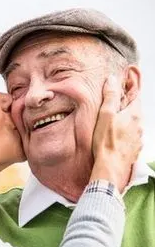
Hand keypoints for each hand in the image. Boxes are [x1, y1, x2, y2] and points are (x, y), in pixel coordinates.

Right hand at [90, 75, 142, 191]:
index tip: (127, 79)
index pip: (135, 94)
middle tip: (114, 102)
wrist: (110, 167)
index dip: (131, 86)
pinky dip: (124, 133)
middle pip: (134, 109)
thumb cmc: (106, 141)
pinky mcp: (134, 148)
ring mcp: (138, 137)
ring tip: (112, 122)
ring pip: (133, 123)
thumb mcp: (105, 115)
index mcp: (134, 114)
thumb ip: (110, 96)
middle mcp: (140, 125)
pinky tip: (115, 137)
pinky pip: (131, 136)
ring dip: (125, 120)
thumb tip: (113, 79)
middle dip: (125, 104)